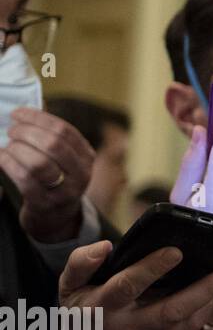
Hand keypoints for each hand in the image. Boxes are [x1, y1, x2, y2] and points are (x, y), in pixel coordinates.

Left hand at [0, 107, 93, 242]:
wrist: (56, 217)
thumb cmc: (55, 179)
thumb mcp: (63, 159)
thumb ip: (51, 137)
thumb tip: (26, 112)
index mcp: (87, 156)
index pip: (63, 130)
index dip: (37, 118)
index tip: (17, 114)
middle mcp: (81, 173)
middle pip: (53, 144)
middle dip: (26, 133)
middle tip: (11, 131)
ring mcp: (65, 191)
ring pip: (39, 163)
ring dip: (17, 149)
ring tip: (7, 146)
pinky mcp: (46, 204)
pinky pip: (24, 180)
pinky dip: (9, 164)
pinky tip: (1, 158)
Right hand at [59, 240, 212, 329]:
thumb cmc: (83, 317)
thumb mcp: (70, 289)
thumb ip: (81, 263)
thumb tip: (105, 246)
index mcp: (101, 308)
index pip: (128, 285)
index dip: (152, 268)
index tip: (177, 251)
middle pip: (170, 310)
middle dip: (204, 288)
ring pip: (185, 326)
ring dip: (209, 301)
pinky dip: (200, 317)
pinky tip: (209, 298)